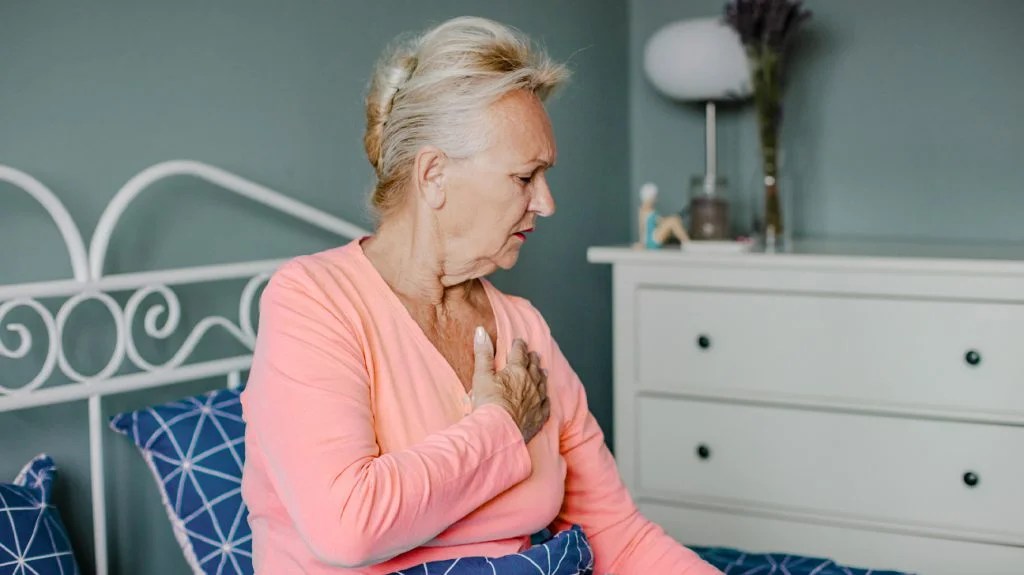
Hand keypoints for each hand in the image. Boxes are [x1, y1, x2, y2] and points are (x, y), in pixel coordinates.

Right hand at [472, 326, 549, 443]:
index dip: (519, 345)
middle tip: (533, 354)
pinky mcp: (539, 416)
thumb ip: (483, 353)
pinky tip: (546, 399)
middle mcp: (531, 383)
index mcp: (517, 371)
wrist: (499, 431)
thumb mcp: (481, 375)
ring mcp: (537, 400)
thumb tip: (481, 331)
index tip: (519, 341)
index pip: (520, 353)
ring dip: (542, 375)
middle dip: (533, 358)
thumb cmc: (488, 403)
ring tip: (543, 370)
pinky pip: (546, 405)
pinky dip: (546, 399)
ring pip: (542, 383)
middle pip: (534, 366)